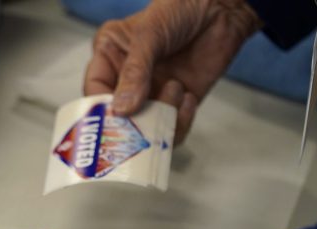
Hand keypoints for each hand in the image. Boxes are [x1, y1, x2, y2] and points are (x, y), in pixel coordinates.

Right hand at [85, 0, 261, 143]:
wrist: (222, 9)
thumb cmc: (180, 8)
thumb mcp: (150, 35)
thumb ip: (134, 71)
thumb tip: (121, 108)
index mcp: (110, 57)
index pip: (94, 90)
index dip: (99, 108)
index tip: (111, 118)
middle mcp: (126, 80)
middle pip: (117, 116)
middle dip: (128, 123)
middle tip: (138, 129)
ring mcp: (151, 94)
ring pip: (144, 128)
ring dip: (160, 118)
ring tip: (176, 88)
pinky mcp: (176, 105)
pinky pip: (170, 129)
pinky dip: (179, 121)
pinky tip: (188, 97)